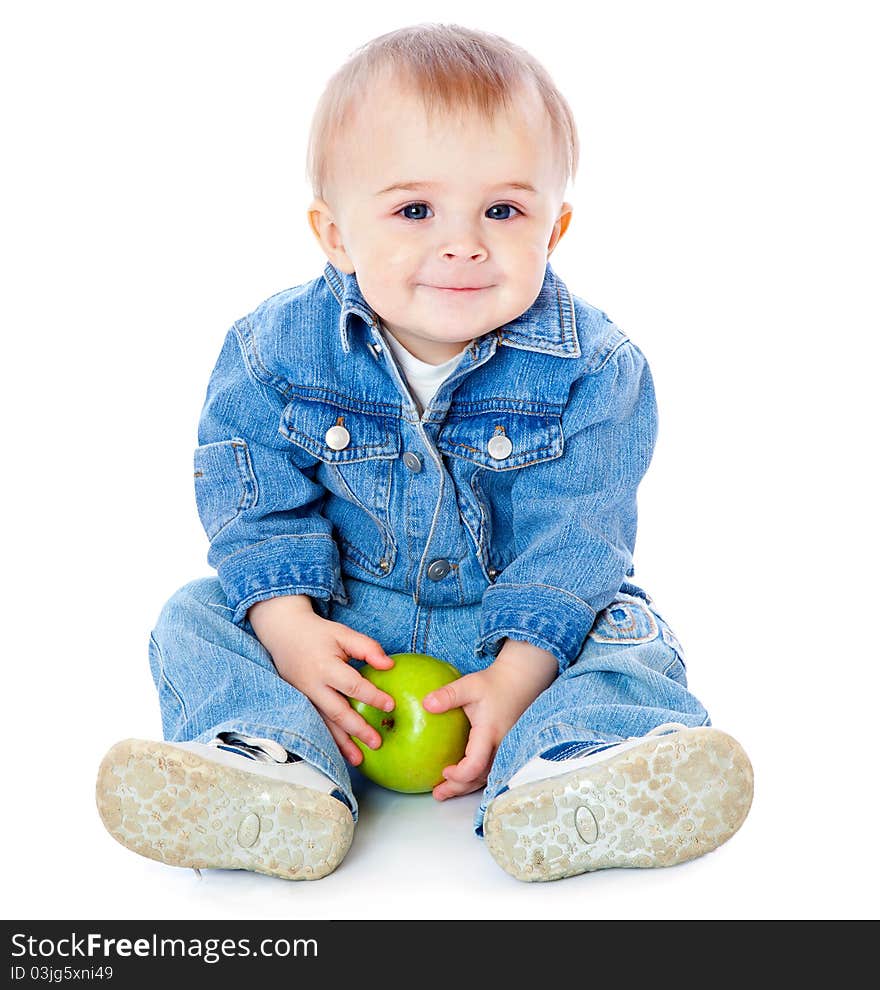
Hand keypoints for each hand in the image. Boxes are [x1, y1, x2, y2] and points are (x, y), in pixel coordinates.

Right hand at [246, 595, 395, 764]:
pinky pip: (315, 724)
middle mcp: (312, 686)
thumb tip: (389, 665)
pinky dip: (328, 740)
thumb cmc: (318, 634)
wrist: (282, 633)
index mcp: (325, 666)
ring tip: (359, 761)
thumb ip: (367, 648)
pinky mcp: (299, 703)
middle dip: (358, 730)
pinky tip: (340, 752)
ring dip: (341, 745)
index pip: (353, 686)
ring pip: (324, 725)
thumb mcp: (343, 634)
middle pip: (338, 712)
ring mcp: (303, 697)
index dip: (373, 697)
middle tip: (377, 743)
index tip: (391, 705)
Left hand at [421, 640, 557, 800]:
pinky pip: (492, 769)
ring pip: (487, 777)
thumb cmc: (494, 683)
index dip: (460, 774)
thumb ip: (448, 695)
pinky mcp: (507, 749)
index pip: (476, 764)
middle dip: (458, 788)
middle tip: (438, 793)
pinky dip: (475, 777)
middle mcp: (501, 746)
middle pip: (480, 777)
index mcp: (490, 733)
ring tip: (446, 792)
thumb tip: (426, 703)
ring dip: (466, 786)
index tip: (443, 771)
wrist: (521, 681)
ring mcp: (506, 749)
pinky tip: (463, 779)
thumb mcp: (469, 685)